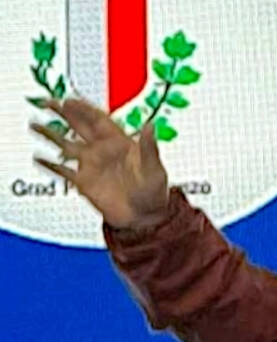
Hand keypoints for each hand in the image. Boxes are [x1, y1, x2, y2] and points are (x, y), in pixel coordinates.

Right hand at [30, 97, 168, 229]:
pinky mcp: (84, 183)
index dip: (83, 108)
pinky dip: (50, 165)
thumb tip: (150, 126)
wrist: (146, 219)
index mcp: (118, 142)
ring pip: (65, 145)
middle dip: (63, 112)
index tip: (69, 99)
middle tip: (47, 101)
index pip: (97, 119)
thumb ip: (149, 148)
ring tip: (34, 125)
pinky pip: (63, 172)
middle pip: (78, 125)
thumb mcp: (154, 169)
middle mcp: (101, 150)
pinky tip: (38, 158)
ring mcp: (91, 166)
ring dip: (50, 135)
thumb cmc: (155, 193)